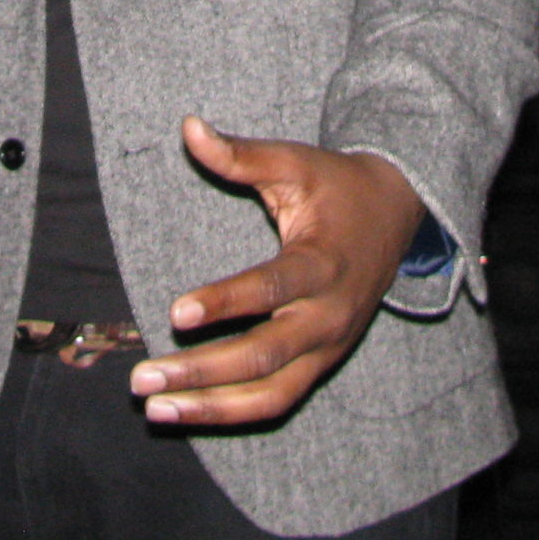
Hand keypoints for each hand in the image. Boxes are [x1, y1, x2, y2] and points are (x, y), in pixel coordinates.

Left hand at [129, 115, 423, 426]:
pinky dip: (233, 412)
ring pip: (270, 394)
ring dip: (211, 406)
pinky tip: (186, 411)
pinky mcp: (322, 363)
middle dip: (201, 370)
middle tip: (144, 377)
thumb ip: (240, 155)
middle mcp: (328, 314)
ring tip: (155, 408)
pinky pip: (278, 400)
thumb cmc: (336, 186)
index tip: (176, 312)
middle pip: (264, 355)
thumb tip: (188, 127)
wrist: (395, 216)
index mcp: (324, 262)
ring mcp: (328, 346)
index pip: (272, 289)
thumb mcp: (293, 163)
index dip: (225, 302)